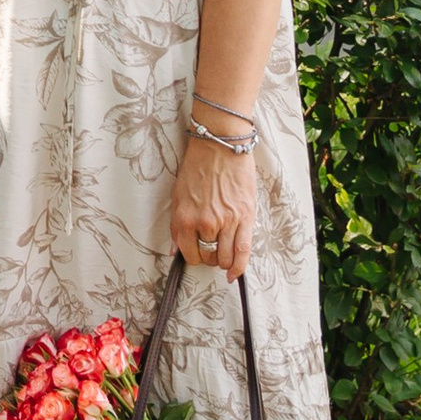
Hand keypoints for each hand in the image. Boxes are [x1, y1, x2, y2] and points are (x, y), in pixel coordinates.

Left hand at [171, 131, 258, 281]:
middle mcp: (205, 223)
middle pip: (208, 257)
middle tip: (212, 251)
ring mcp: (226, 221)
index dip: (193, 257)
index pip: (189, 253)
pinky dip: (239, 266)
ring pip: (225, 257)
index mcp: (185, 218)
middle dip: (210, 258)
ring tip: (223, 254)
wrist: (219, 146)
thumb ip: (177, 226)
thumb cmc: (198, 167)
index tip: (197, 254)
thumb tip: (175, 251)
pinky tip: (234, 274)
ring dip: (224, 261)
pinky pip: (243, 251)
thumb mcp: (178, 196)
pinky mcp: (245, 217)